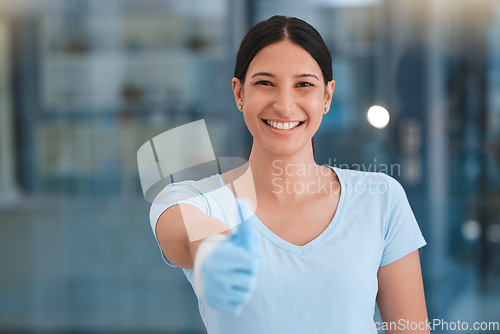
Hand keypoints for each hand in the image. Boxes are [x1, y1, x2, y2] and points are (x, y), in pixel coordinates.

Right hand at [201, 200, 260, 315]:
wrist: (204, 270)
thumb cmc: (227, 251)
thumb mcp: (236, 238)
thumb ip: (245, 225)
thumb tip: (243, 200)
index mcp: (222, 254)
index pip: (253, 263)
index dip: (254, 261)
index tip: (248, 257)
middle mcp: (215, 272)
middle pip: (252, 280)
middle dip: (250, 274)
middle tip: (241, 268)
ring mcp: (214, 288)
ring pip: (246, 294)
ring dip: (245, 287)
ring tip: (236, 278)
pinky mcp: (213, 302)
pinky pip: (238, 306)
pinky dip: (237, 300)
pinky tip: (229, 290)